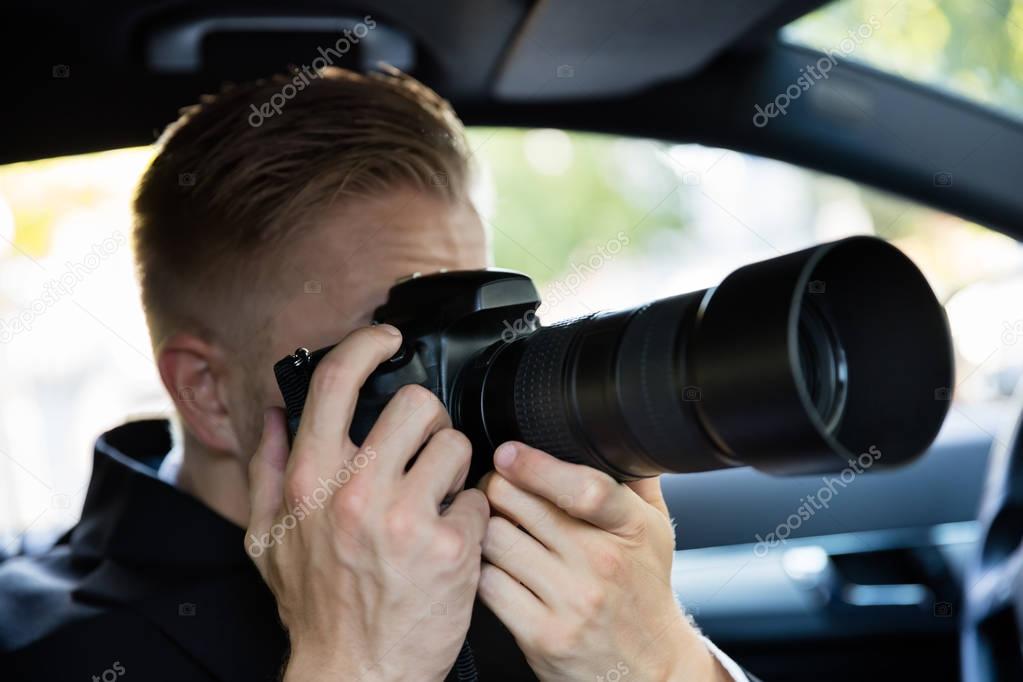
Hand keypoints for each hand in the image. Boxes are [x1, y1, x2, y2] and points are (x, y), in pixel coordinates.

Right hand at [246, 325, 488, 681]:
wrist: (356, 674)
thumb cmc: (315, 608)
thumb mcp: (268, 540)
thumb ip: (269, 469)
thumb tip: (275, 414)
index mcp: (310, 480)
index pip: (337, 381)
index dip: (367, 345)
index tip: (387, 340)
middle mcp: (356, 491)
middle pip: (417, 404)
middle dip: (426, 422)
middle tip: (423, 449)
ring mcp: (407, 518)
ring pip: (456, 445)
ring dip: (452, 469)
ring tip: (436, 500)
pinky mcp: (451, 546)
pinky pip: (479, 498)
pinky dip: (470, 517)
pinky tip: (450, 541)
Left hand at [477, 442, 729, 681]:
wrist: (648, 669)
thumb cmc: (643, 592)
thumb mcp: (655, 531)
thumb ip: (633, 481)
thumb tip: (613, 432)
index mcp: (631, 528)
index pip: (584, 488)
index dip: (536, 465)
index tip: (509, 453)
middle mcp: (602, 563)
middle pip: (521, 504)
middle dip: (498, 488)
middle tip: (496, 489)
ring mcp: (572, 601)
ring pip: (495, 539)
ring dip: (484, 527)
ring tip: (494, 527)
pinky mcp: (542, 635)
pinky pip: (488, 583)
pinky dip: (481, 569)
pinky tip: (494, 566)